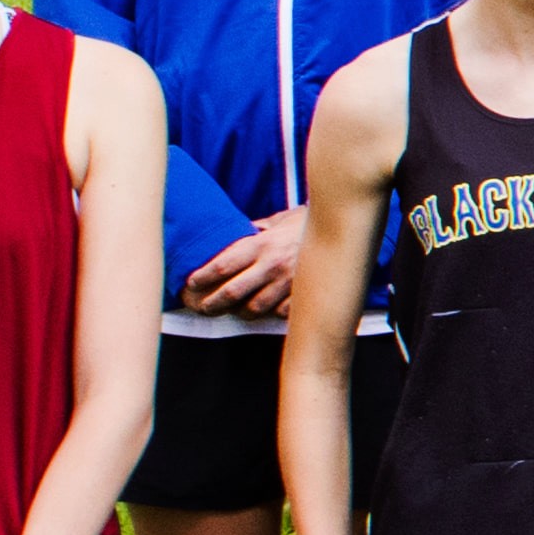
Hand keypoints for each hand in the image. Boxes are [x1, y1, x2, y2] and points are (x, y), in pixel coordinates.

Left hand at [177, 215, 308, 319]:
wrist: (343, 227)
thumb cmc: (307, 222)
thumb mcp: (278, 221)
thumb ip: (256, 231)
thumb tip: (235, 235)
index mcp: (261, 245)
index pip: (221, 265)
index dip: (202, 277)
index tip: (190, 283)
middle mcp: (272, 265)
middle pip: (232, 292)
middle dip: (212, 303)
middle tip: (202, 307)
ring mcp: (289, 282)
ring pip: (254, 307)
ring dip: (239, 312)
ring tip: (231, 312)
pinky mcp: (304, 294)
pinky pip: (280, 312)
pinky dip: (269, 314)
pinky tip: (263, 311)